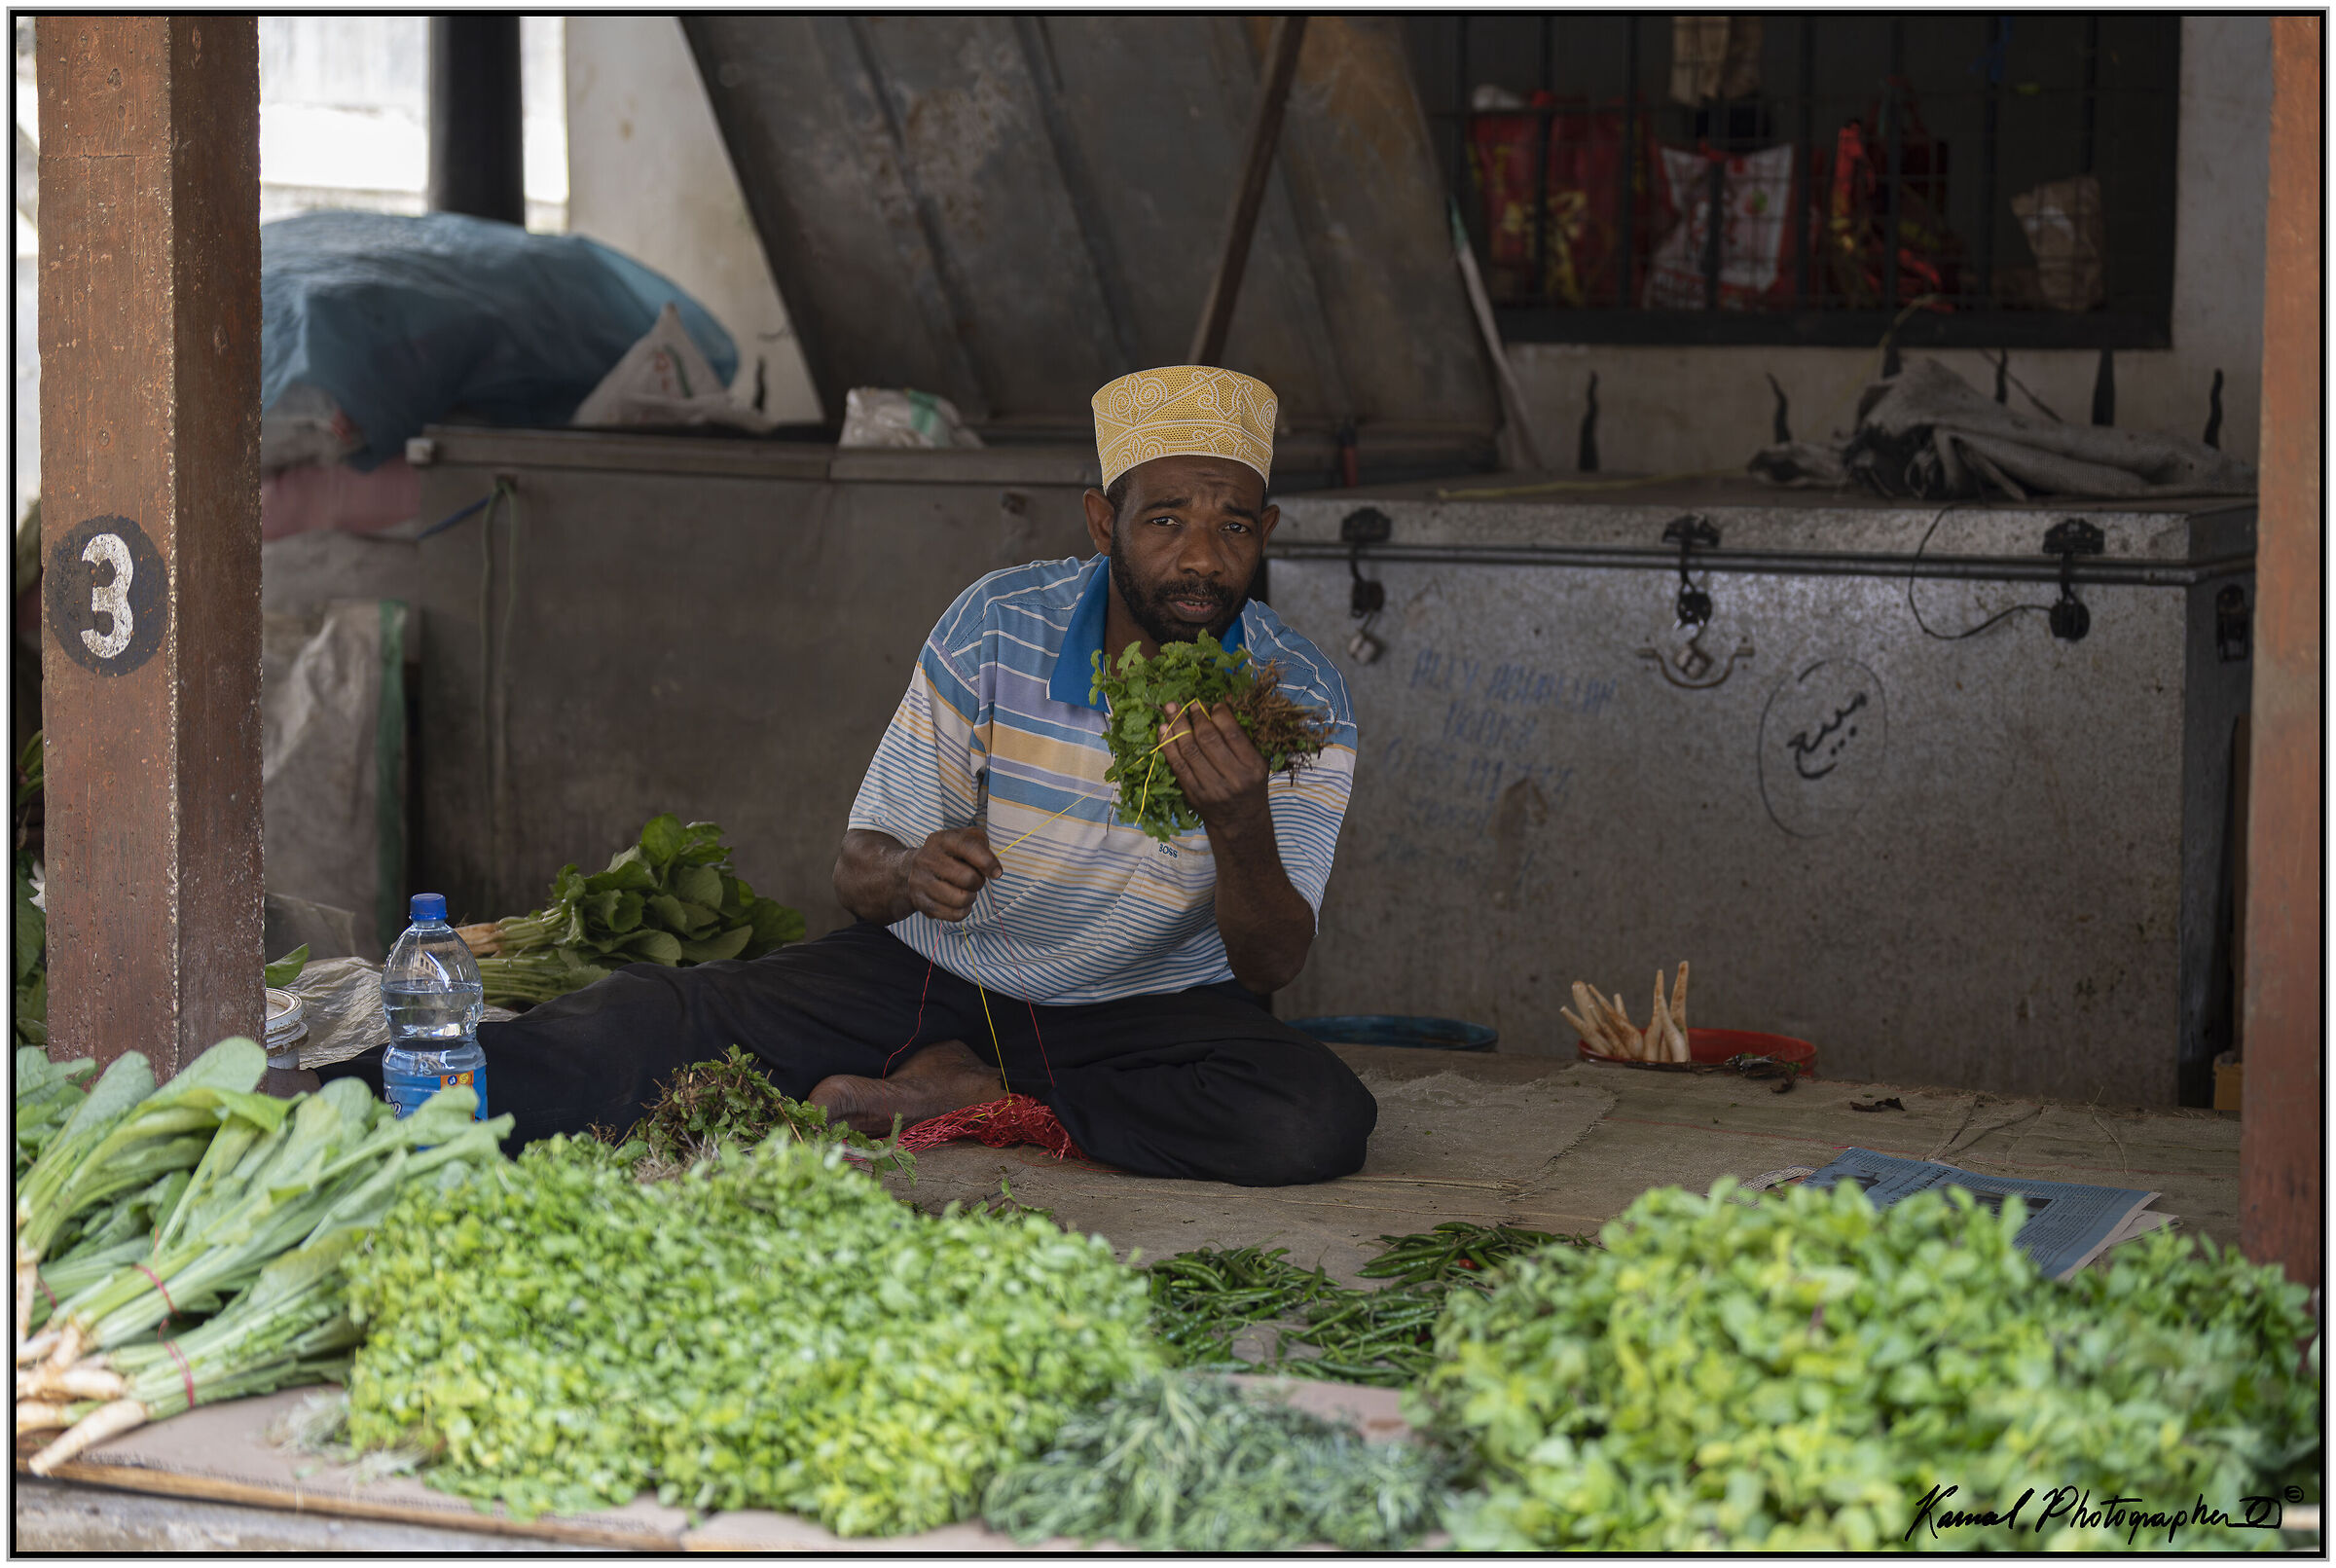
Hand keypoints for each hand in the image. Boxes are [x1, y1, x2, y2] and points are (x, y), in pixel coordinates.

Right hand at [900, 826, 1001, 921]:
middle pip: (968, 879)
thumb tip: (994, 870)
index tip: (997, 873)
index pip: (968, 848)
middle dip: (979, 882)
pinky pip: (954, 915)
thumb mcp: (966, 838)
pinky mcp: (920, 902)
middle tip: (975, 879)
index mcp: (941, 840)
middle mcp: (927, 859)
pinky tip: (958, 902)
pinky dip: (963, 910)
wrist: (915, 868)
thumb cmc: (951, 854)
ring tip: (966, 890)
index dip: (988, 862)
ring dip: (971, 897)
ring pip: (961, 900)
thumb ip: (982, 846)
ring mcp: (920, 881)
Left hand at [1159, 701, 1270, 837]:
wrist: (1240, 822)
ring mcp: (1211, 788)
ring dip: (1177, 726)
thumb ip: (1244, 735)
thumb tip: (1223, 701)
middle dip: (1196, 717)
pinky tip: (1162, 730)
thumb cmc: (1250, 785)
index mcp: (1253, 767)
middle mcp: (1233, 778)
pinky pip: (1177, 766)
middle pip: (1209, 740)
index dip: (1220, 715)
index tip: (1212, 704)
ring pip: (1190, 751)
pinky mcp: (1193, 794)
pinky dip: (1168, 746)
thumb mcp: (1258, 761)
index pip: (1233, 734)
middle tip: (1188, 703)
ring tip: (1170, 708)